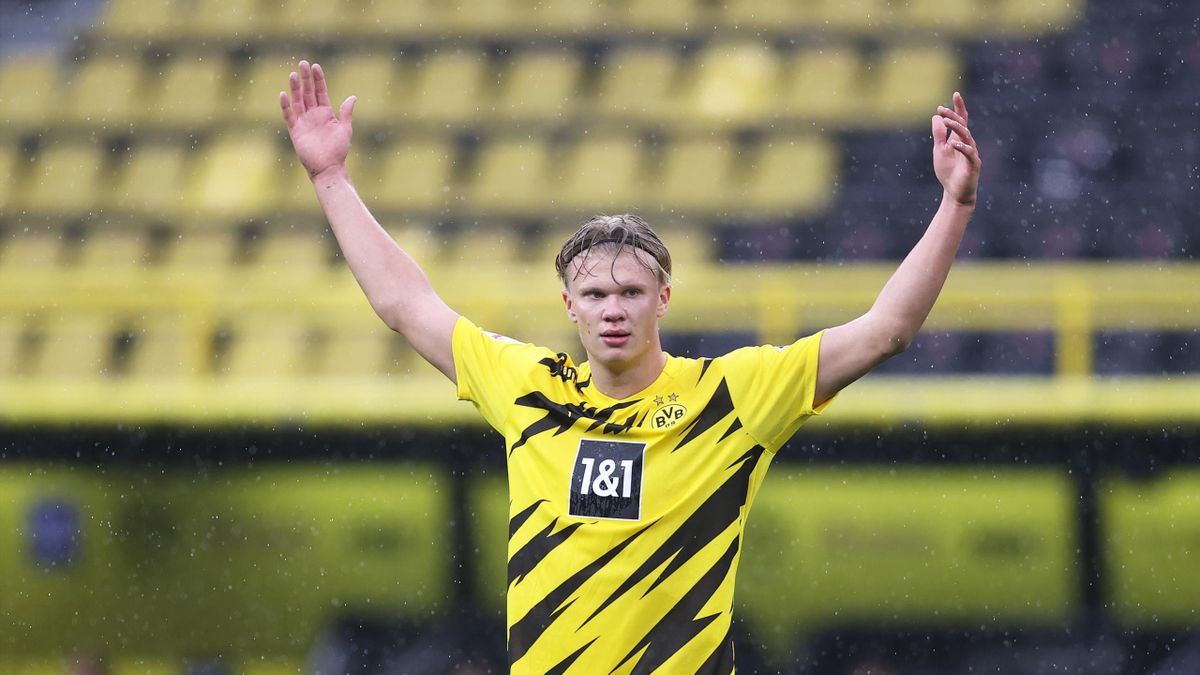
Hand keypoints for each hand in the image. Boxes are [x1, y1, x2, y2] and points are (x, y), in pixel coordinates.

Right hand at [280, 60, 355, 179]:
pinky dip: (285, 106)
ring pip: (297, 101)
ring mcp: (303, 121)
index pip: (320, 91)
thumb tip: (352, 97)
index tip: (316, 66)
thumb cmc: (338, 150)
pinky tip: (283, 94)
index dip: (318, 79)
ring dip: (295, 88)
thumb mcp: (345, 129)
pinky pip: (289, 116)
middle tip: (303, 63)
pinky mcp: (295, 130)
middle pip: (307, 92)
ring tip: (293, 74)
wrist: (328, 167)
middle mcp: (313, 115)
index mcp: (325, 113)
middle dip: (305, 78)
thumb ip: (346, 112)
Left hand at [932, 92, 981, 206]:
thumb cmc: (948, 172)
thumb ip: (939, 135)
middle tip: (942, 109)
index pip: (961, 119)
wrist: (955, 193)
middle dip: (953, 115)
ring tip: (947, 121)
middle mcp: (968, 143)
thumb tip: (937, 117)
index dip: (959, 107)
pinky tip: (953, 143)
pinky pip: (969, 153)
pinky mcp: (973, 164)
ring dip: (957, 128)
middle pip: (963, 125)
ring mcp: (972, 153)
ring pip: (967, 136)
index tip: (956, 93)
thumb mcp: (939, 151)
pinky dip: (961, 147)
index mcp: (959, 139)